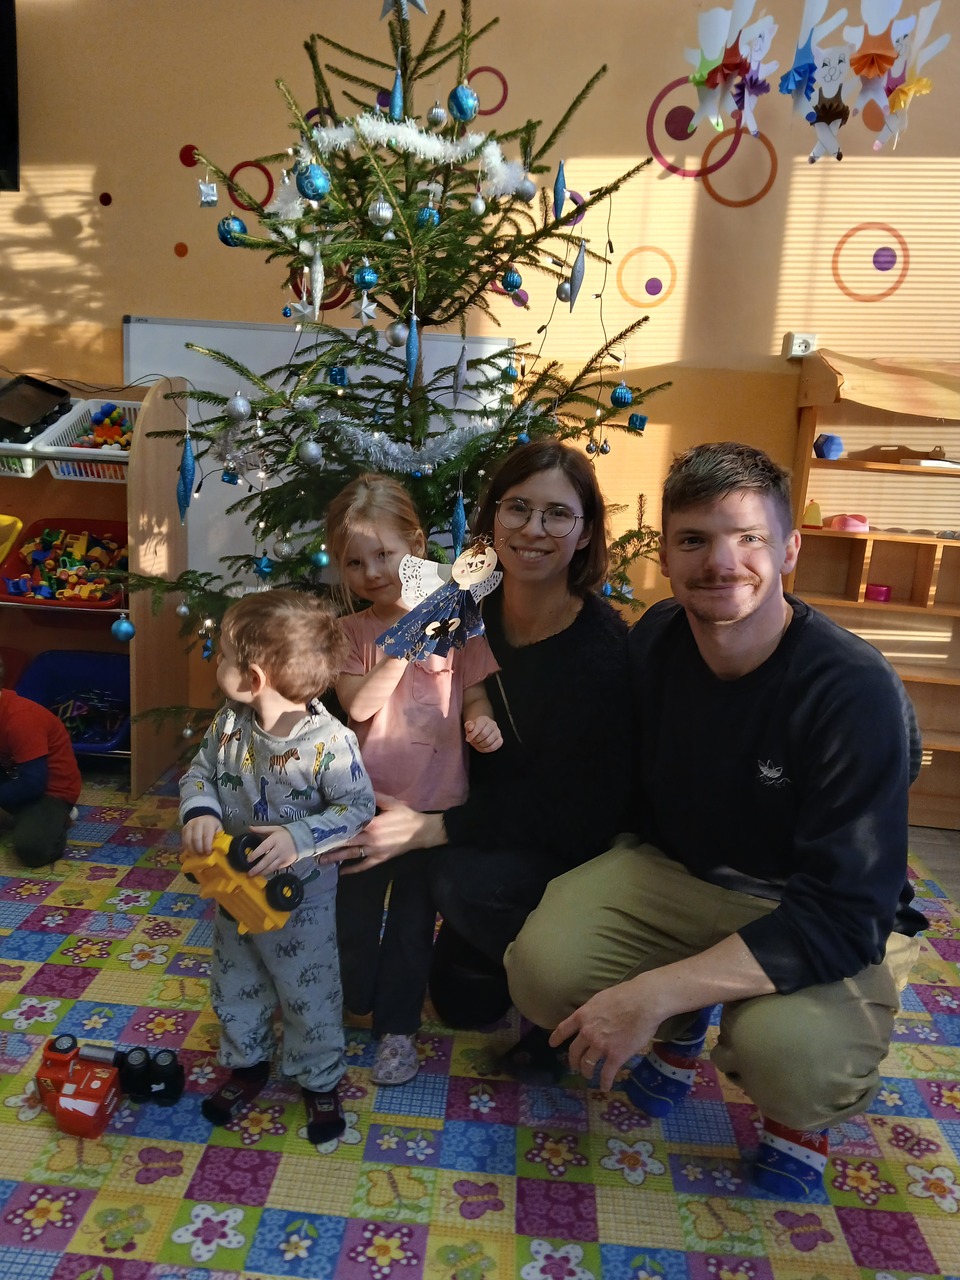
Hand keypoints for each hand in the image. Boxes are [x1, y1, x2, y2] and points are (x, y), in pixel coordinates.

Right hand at [181, 815, 221, 855]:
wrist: (204, 817)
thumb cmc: (213, 826)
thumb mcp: (219, 829)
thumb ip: (218, 838)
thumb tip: (216, 849)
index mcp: (209, 822)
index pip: (206, 835)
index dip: (207, 846)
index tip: (208, 853)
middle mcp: (198, 822)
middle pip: (196, 839)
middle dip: (199, 849)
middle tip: (202, 855)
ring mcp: (189, 825)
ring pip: (188, 841)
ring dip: (192, 850)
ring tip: (197, 854)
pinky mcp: (184, 829)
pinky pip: (183, 841)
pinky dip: (187, 848)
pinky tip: (192, 851)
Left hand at [246, 825, 297, 874]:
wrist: (302, 839)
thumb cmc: (285, 834)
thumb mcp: (274, 829)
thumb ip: (261, 829)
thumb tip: (249, 828)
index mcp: (275, 839)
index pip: (264, 848)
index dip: (255, 854)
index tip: (248, 860)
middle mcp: (279, 849)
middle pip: (267, 860)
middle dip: (257, 868)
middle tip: (249, 873)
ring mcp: (283, 858)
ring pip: (271, 867)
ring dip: (262, 872)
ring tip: (254, 876)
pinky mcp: (286, 863)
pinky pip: (276, 869)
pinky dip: (269, 872)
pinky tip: (262, 873)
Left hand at [318, 794, 444, 874]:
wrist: (421, 832)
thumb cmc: (405, 816)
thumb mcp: (391, 803)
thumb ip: (375, 797)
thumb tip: (358, 791)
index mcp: (371, 824)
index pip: (348, 827)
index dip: (334, 829)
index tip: (320, 830)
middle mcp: (370, 839)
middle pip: (346, 843)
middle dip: (330, 846)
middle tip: (313, 848)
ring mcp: (375, 851)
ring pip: (352, 856)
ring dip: (336, 858)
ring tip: (321, 861)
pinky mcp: (380, 859)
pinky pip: (364, 865)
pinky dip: (353, 870)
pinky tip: (342, 872)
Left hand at [465, 715, 502, 752]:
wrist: (482, 729)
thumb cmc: (475, 728)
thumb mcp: (469, 725)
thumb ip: (468, 726)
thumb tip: (470, 728)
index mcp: (484, 719)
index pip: (479, 727)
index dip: (472, 734)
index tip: (468, 739)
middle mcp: (493, 724)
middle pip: (484, 734)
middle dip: (476, 740)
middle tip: (473, 741)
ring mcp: (497, 732)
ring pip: (488, 741)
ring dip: (480, 745)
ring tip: (477, 743)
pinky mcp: (500, 740)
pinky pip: (493, 747)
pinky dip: (486, 749)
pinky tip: (482, 747)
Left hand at [550, 974, 667, 1092]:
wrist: (644, 1002)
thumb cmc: (626, 995)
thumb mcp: (601, 998)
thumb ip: (593, 1010)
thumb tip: (593, 1015)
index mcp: (583, 1015)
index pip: (564, 1029)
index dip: (556, 1037)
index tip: (552, 1044)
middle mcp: (587, 1032)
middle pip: (574, 1051)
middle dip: (573, 1061)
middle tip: (574, 1066)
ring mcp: (600, 1045)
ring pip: (588, 1064)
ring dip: (587, 1071)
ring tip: (588, 1076)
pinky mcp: (615, 1056)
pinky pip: (606, 1073)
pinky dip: (605, 1082)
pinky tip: (605, 1087)